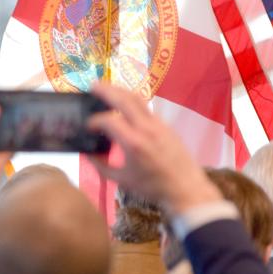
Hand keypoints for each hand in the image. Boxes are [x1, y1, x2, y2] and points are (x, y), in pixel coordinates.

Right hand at [87, 82, 221, 214]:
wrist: (185, 188)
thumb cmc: (151, 187)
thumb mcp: (122, 180)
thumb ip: (101, 166)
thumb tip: (87, 154)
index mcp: (133, 143)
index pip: (109, 120)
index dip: (94, 121)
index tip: (87, 126)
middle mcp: (146, 128)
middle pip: (125, 99)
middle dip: (107, 90)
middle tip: (93, 86)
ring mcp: (158, 124)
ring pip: (138, 99)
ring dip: (121, 91)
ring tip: (108, 89)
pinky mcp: (165, 125)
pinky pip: (146, 108)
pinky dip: (132, 102)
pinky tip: (125, 106)